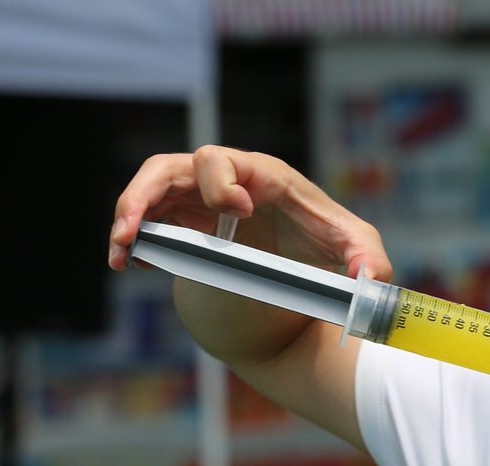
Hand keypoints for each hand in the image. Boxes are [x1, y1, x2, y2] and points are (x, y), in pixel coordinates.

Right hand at [107, 146, 391, 280]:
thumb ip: (370, 258)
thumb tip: (369, 280)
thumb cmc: (330, 246)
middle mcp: (226, 181)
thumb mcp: (356, 247)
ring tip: (120, 251)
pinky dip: (134, 238)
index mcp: (262, 177)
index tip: (235, 210)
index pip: (227, 161)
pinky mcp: (186, 221)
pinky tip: (127, 264)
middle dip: (151, 193)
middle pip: (175, 167)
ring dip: (130, 216)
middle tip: (138, 230)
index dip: (220, 181)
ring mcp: (200, 199)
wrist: (309, 270)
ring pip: (151, 191)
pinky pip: (150, 219)